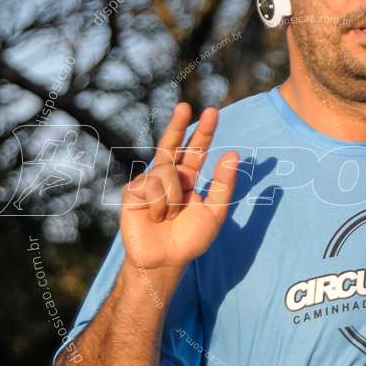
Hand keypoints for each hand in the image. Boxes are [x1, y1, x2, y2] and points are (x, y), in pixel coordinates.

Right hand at [120, 102, 238, 270]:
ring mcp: (148, 181)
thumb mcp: (214, 211)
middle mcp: (167, 175)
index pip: (196, 150)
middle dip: (178, 124)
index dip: (204, 132)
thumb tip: (232, 153)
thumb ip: (223, 184)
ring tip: (168, 216)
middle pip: (172, 143)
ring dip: (174, 199)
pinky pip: (152, 187)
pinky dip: (159, 205)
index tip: (213, 112)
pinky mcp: (132, 191)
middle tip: (185, 106)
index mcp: (186, 177)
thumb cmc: (189, 238)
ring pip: (167, 173)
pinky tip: (154, 217)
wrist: (164, 259)